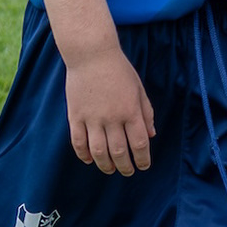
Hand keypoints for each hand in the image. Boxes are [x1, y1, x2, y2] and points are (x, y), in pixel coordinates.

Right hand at [61, 38, 153, 175]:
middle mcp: (112, 118)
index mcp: (131, 111)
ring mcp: (92, 118)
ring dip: (105, 165)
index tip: (143, 166)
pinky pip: (78, 142)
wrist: (91, 54)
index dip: (143, 159)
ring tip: (110, 170)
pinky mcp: (76, 116)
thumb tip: (151, 135)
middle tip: (127, 172)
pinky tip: (89, 160)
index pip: (140, 143)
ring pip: (99, 152)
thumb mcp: (138, 89)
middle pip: (120, 152)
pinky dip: (84, 155)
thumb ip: (146, 112)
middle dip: (125, 167)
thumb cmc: (119, 70)